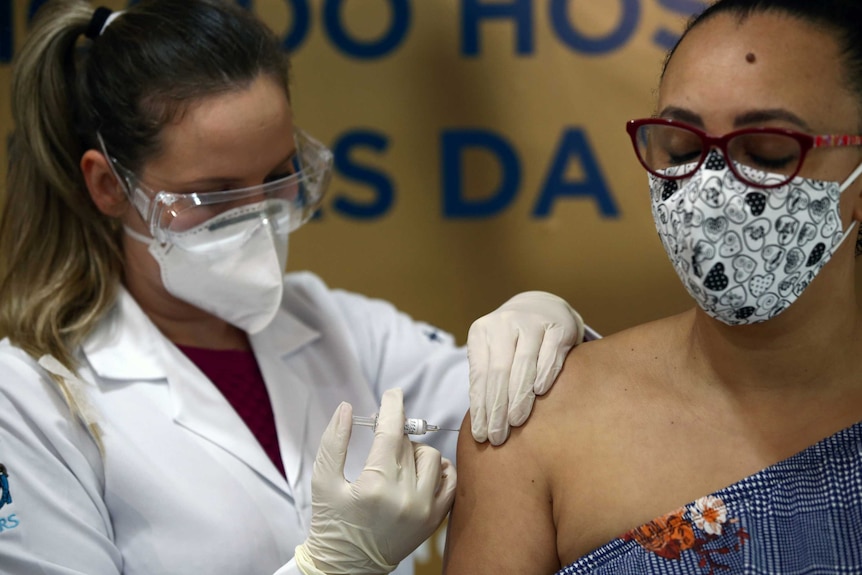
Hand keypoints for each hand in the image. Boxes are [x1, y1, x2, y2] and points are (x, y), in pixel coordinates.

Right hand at [294, 388, 456, 574]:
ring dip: (415, 452)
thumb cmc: (331, 522)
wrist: (346, 566)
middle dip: (396, 433)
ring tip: (396, 462)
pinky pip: (450, 480)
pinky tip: (420, 471)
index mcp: (375, 486)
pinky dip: (439, 469)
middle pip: (410, 443)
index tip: (393, 394)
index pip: (391, 433)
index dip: (393, 407)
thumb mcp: (323, 481)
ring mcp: (424, 510)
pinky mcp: (434, 519)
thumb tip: (348, 408)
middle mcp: (405, 497)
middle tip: (383, 438)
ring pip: (432, 457)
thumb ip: (334, 441)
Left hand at [467, 291, 583, 444]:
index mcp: (481, 331)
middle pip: (498, 371)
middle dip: (497, 408)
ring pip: (523, 364)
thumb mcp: (493, 351)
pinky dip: (545, 374)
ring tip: (515, 422)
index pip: (479, 375)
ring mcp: (532, 322)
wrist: (542, 306)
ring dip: (519, 397)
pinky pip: (550, 354)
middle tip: (497, 437)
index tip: (480, 435)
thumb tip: (482, 422)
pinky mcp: (558, 326)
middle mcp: (504, 323)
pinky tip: (540, 394)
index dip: (480, 407)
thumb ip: (488, 378)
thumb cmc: (512, 341)